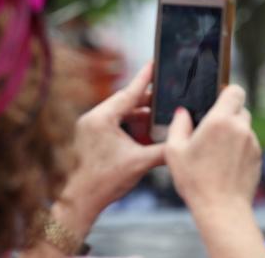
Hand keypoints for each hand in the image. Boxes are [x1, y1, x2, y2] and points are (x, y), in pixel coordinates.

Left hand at [52, 62, 163, 240]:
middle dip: (146, 99)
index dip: (144, 79)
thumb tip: (182, 139)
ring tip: (158, 114)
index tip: (153, 64)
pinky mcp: (90, 135)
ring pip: (120, 112)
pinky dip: (130, 123)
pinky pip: (113, 121)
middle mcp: (92, 118)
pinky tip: (144, 129)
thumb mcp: (141, 162)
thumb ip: (164, 149)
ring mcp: (89, 126)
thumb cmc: (106, 181)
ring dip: (139, 113)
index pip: (128, 93)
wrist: (82, 200)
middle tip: (165, 93)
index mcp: (102, 119)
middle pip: (125, 101)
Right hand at [165, 85, 264, 257]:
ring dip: (234, 133)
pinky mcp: (258, 157)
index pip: (235, 90)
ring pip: (245, 128)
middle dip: (228, 115)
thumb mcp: (175, 152)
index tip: (217, 100)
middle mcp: (241, 128)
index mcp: (220, 120)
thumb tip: (182, 113)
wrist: (222, 208)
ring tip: (216, 152)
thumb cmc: (196, 181)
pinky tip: (225, 164)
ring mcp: (252, 142)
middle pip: (240, 109)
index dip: (227, 91)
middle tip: (211, 130)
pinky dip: (239, 148)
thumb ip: (178, 125)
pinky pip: (249, 144)